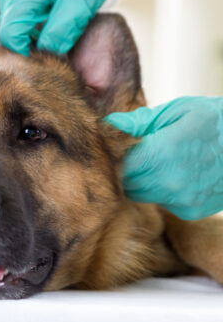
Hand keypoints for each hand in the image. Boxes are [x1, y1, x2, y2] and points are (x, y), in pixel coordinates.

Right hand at [0, 0, 114, 55]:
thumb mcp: (81, 3)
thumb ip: (62, 31)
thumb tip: (46, 52)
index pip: (10, 35)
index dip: (26, 53)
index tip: (46, 58)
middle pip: (10, 33)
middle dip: (31, 43)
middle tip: (58, 40)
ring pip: (13, 26)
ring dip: (33, 34)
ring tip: (57, 24)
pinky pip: (17, 17)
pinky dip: (32, 24)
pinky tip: (50, 18)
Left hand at [104, 96, 222, 219]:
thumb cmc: (215, 120)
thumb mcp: (176, 111)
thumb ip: (139, 122)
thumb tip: (110, 125)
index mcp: (165, 153)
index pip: (119, 164)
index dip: (113, 155)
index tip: (115, 145)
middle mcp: (171, 183)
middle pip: (125, 183)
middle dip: (123, 167)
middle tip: (134, 151)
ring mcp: (182, 200)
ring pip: (138, 194)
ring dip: (139, 179)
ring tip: (154, 159)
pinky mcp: (189, 211)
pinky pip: (159, 201)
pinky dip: (158, 188)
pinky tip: (172, 172)